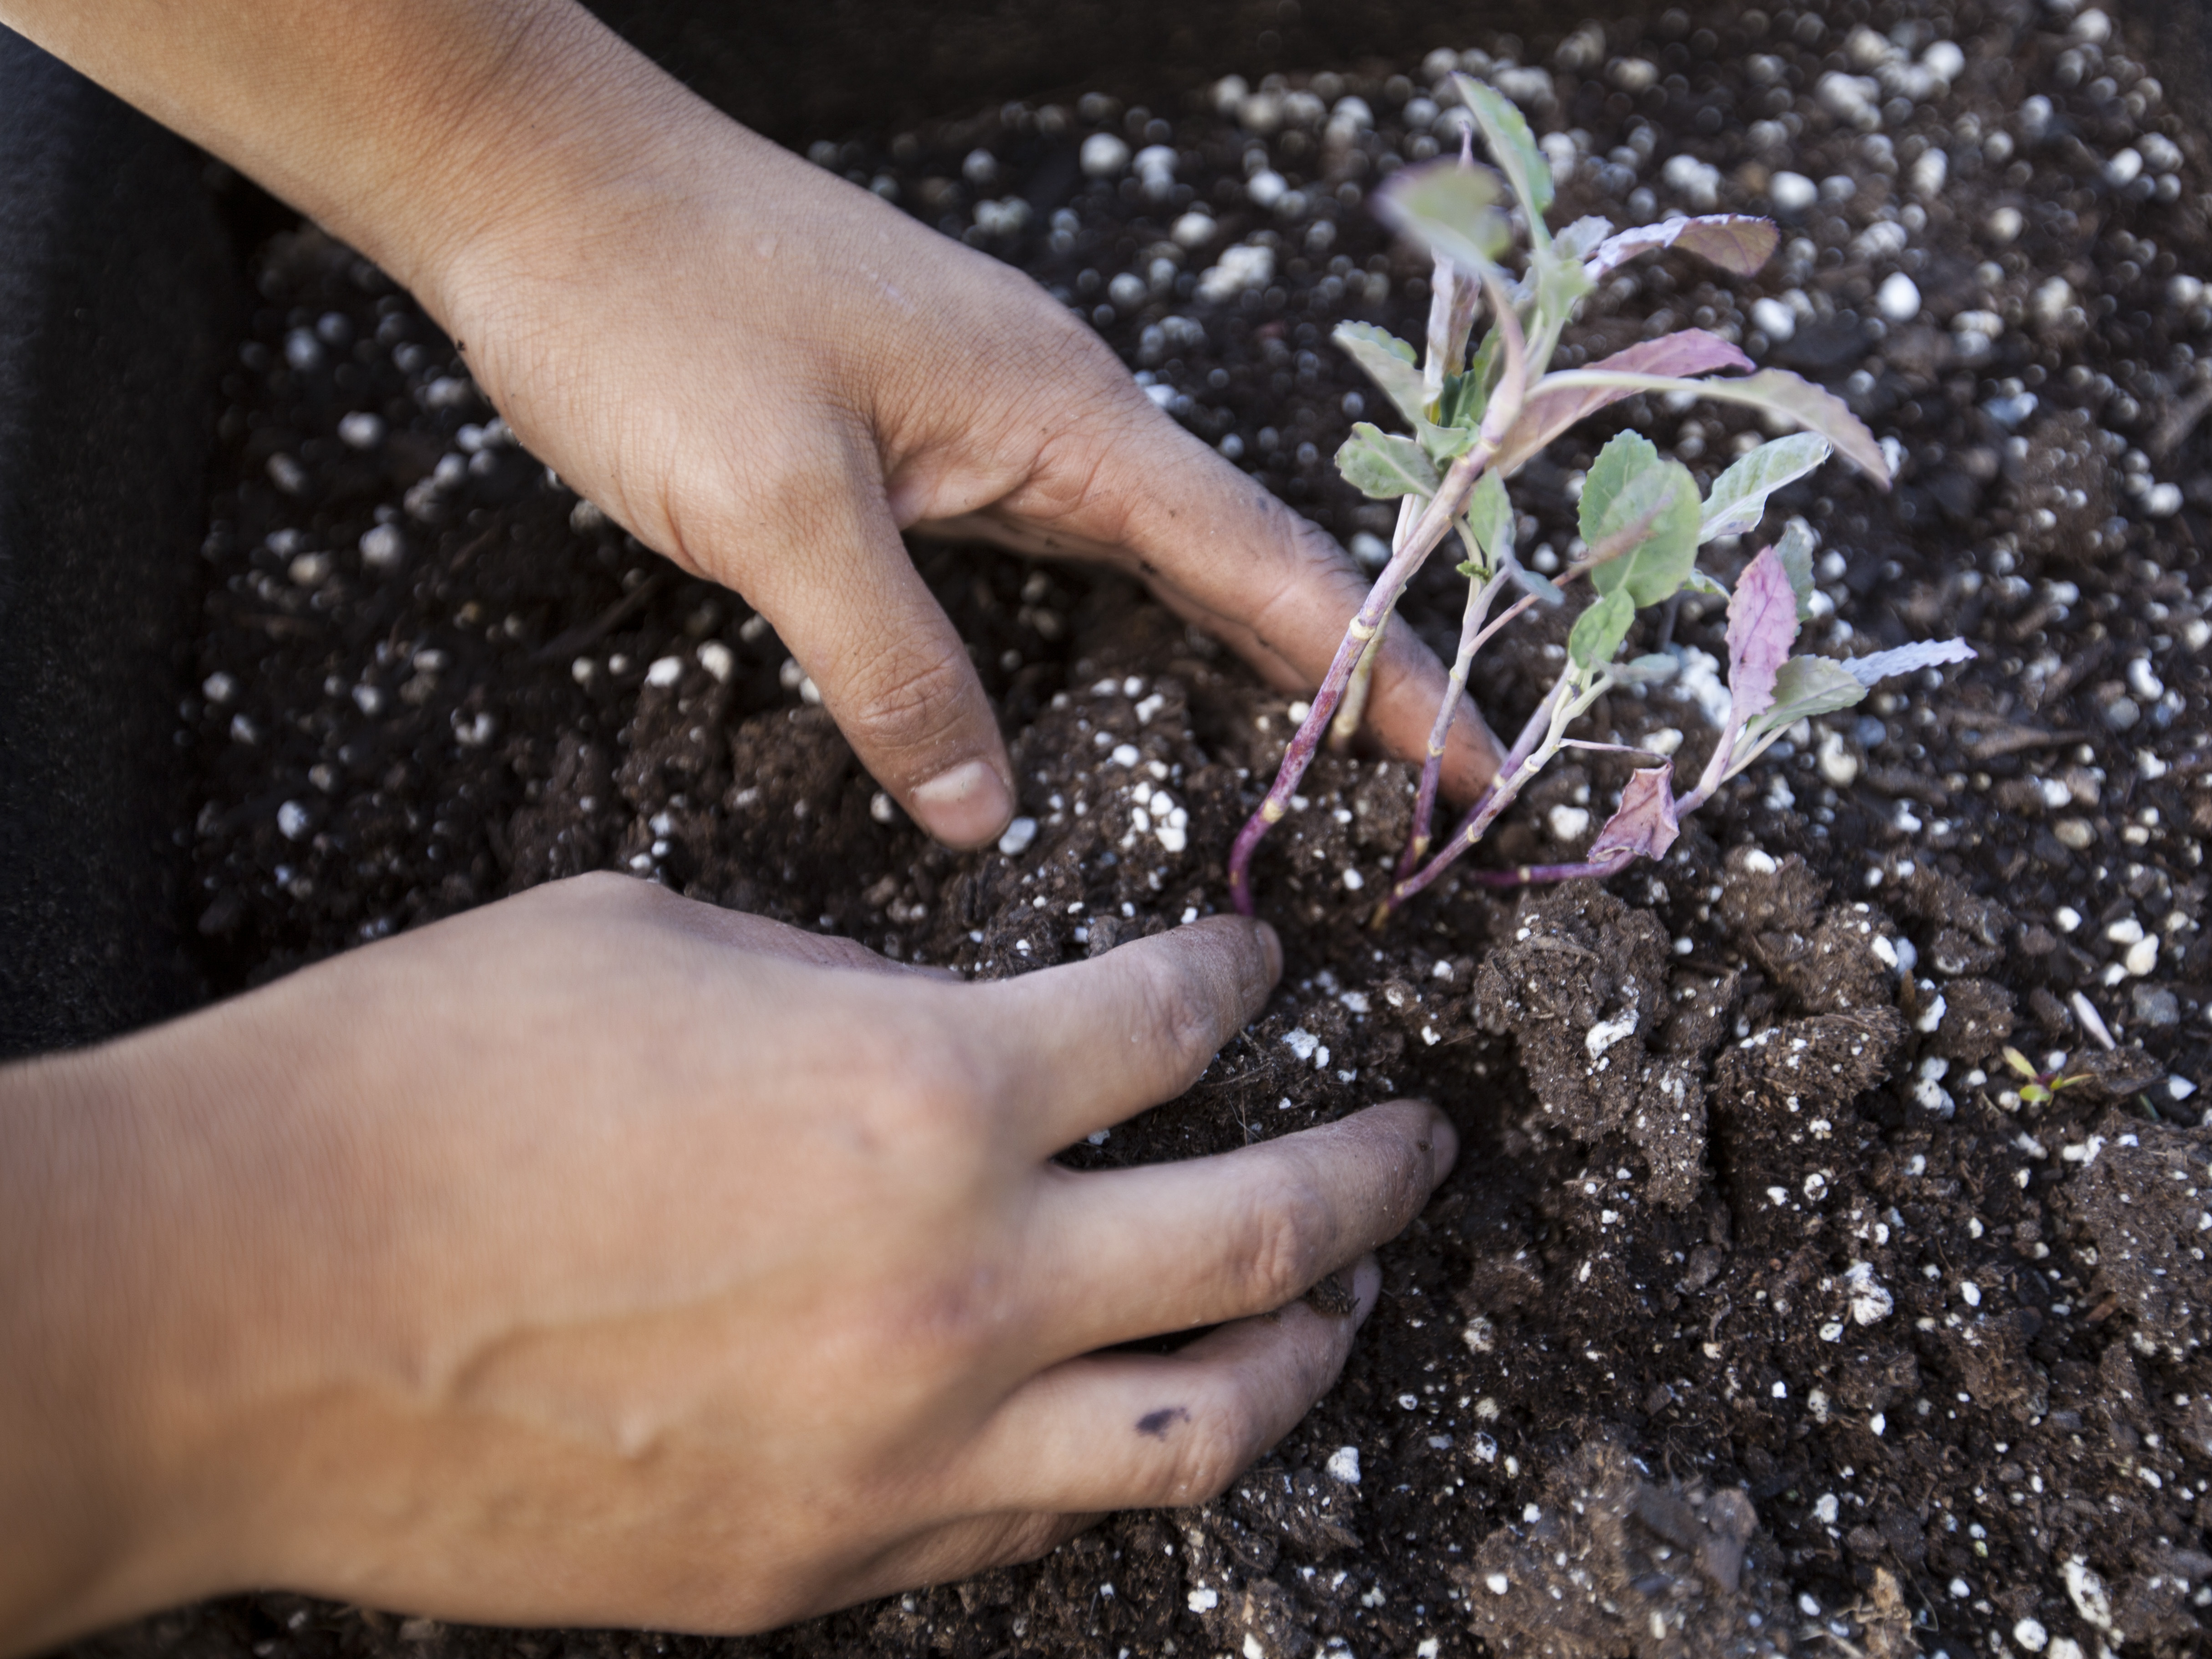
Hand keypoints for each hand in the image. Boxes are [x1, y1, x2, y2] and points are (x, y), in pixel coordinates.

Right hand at [0, 875, 1456, 1647]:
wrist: (237, 1307)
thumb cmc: (430, 1083)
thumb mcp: (674, 953)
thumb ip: (861, 999)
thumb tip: (963, 1030)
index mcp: (926, 1091)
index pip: (1174, 1022)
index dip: (1236, 977)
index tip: (1257, 967)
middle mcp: (959, 1285)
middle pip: (1263, 1234)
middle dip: (1372, 1173)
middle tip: (1422, 1140)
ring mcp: (905, 1454)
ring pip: (1209, 1424)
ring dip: (1308, 1349)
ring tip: (1345, 1302)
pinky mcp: (827, 1568)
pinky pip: (1045, 1521)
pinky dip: (1119, 1453)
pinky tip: (1134, 1403)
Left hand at [419, 22, 1498, 846]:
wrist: (537, 182)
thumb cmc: (651, 314)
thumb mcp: (777, 511)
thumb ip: (896, 668)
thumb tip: (981, 814)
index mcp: (1061, 412)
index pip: (1266, 566)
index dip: (1379, 674)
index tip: (1473, 765)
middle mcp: (1054, 407)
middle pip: (1243, 557)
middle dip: (1349, 670)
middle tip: (1437, 784)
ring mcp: (993, 412)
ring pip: (1160, 549)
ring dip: (1252, 643)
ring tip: (1334, 746)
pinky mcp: (926, 428)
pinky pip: (1069, 539)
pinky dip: (1136, 612)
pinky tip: (1148, 661)